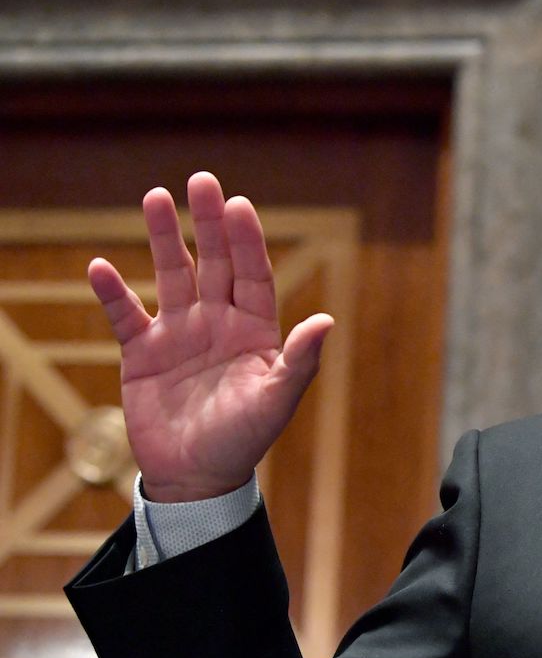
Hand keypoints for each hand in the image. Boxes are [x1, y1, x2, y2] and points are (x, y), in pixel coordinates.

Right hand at [87, 172, 333, 501]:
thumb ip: (299, 362)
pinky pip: (125, 314)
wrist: (197, 477)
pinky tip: (99, 267)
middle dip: (209, 223)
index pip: (253, 274)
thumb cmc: (243, 441)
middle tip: (202, 180)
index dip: (248, 241)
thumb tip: (326, 321)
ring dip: (165, 239)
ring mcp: (179, 334)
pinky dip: (112, 292)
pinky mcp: (142, 352)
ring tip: (155, 197)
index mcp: (255, 330)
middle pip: (215, 262)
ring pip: (172, 275)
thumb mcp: (275, 402)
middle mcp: (218, 322)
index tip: (239, 206)